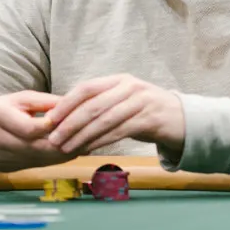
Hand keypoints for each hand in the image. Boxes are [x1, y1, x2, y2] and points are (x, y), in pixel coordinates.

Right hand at [0, 91, 72, 172]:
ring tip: (80, 148)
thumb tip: (73, 104)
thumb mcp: (20, 98)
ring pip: (34, 160)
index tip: (72, 124)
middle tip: (84, 141)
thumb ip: (45, 102)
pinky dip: (49, 161)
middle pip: (33, 148)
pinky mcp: (0, 168)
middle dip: (61, 145)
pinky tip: (64, 155)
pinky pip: (30, 166)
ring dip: (58, 156)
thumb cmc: (1, 109)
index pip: (29, 128)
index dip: (52, 128)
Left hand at [44, 74, 184, 156]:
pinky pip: (119, 131)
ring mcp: (141, 102)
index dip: (66, 103)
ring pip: (104, 120)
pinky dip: (100, 142)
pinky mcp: (150, 119)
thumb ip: (100, 103)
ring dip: (81, 136)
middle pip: (93, 105)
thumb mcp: (123, 101)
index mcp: (119, 80)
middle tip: (53, 138)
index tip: (49, 118)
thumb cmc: (144, 112)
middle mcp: (129, 87)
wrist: (180, 119)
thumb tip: (65, 114)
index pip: (87, 88)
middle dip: (70, 123)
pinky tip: (87, 149)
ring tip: (65, 147)